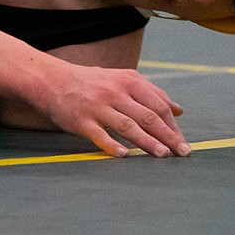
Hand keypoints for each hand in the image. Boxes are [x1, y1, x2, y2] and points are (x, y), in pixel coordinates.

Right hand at [40, 64, 188, 157]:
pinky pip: (100, 135)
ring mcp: (97, 107)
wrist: (51, 79)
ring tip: (163, 155)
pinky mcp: (81, 121)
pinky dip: (112, 145)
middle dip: (168, 136)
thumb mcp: (121, 79)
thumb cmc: (90, 82)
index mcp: (128, 81)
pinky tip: (124, 155)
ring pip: (128, 126)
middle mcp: (114, 92)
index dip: (173, 125)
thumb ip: (151, 92)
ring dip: (147, 142)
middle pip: (147, 116)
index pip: (158, 104)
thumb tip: (179, 110)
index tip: (183, 142)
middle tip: (183, 152)